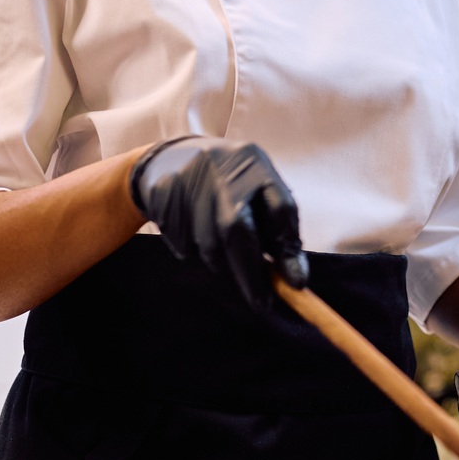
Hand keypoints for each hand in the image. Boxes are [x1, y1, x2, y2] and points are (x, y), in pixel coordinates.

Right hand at [130, 138, 306, 309]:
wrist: (171, 157)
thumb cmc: (229, 185)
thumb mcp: (258, 195)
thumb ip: (277, 231)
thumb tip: (295, 279)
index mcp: (255, 164)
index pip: (279, 209)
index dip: (289, 249)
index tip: (295, 284)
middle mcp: (222, 167)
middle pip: (236, 230)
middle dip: (250, 273)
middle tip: (260, 302)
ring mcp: (188, 179)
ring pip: (207, 245)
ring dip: (220, 262)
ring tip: (221, 251)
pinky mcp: (162, 193)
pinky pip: (182, 243)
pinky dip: (192, 250)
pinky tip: (192, 230)